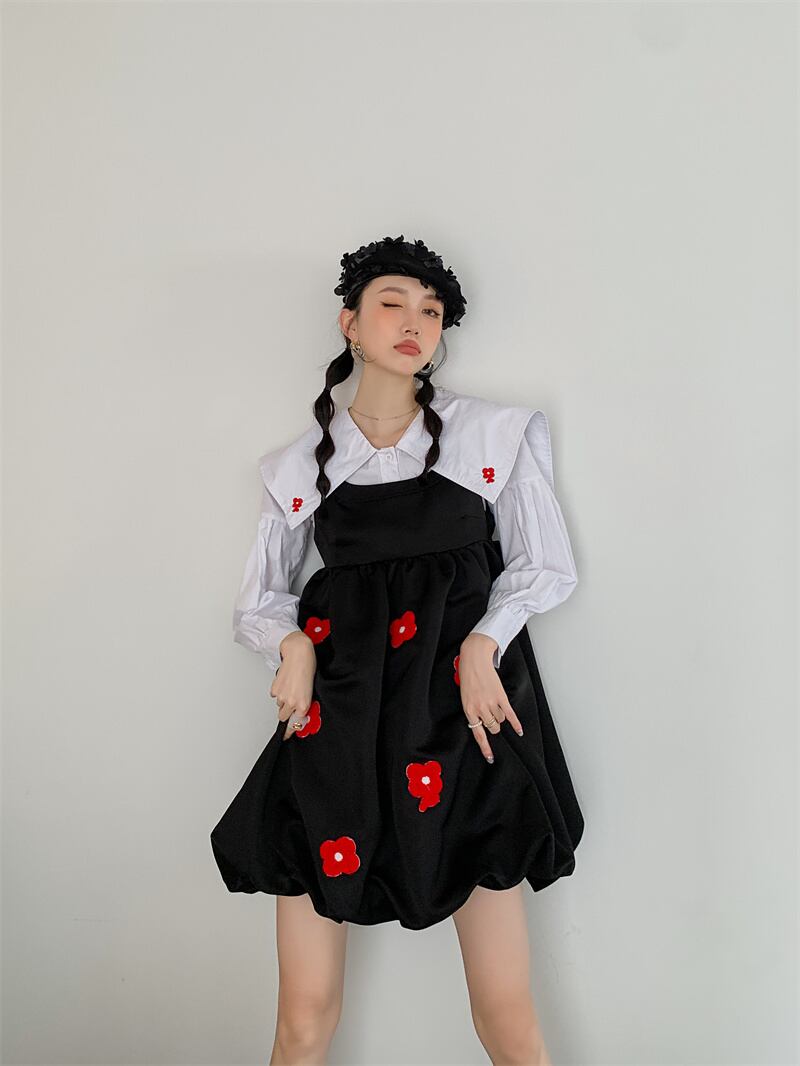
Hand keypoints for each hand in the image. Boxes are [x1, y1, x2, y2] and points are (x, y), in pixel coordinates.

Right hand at [270, 631, 316, 740]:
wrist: (298, 653)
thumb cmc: (309, 667)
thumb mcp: (312, 689)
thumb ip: (306, 703)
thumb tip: (302, 713)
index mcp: (303, 705)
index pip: (294, 725)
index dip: (289, 731)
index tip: (286, 736)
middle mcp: (291, 703)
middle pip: (283, 717)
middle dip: (287, 712)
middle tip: (292, 703)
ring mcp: (282, 696)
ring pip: (280, 706)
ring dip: (284, 701)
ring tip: (292, 688)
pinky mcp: (274, 689)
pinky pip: (276, 696)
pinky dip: (280, 692)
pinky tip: (286, 683)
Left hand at [458, 633, 523, 762]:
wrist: (474, 659)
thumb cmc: (468, 677)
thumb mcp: (465, 696)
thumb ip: (473, 710)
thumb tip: (481, 723)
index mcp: (468, 710)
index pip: (478, 734)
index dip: (485, 747)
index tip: (490, 758)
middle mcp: (480, 708)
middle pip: (493, 728)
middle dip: (494, 726)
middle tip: (493, 717)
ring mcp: (491, 703)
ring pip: (501, 720)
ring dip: (501, 717)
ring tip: (496, 705)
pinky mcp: (501, 697)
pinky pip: (510, 714)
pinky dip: (516, 723)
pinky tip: (519, 730)